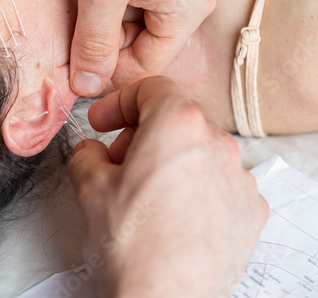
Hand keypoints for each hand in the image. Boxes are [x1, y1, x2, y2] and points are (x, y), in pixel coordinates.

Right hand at [68, 77, 268, 297]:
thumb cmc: (130, 246)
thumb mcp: (88, 188)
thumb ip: (85, 153)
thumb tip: (91, 151)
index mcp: (178, 125)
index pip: (151, 88)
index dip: (119, 102)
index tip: (104, 122)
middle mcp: (217, 144)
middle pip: (174, 119)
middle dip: (139, 135)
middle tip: (116, 163)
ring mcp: (238, 178)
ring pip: (196, 151)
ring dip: (166, 160)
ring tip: (143, 194)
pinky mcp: (248, 210)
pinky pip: (216, 182)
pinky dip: (192, 186)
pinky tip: (171, 215)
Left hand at [69, 0, 216, 95]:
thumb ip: (94, 42)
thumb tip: (87, 85)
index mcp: (187, 11)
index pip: (144, 66)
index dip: (108, 73)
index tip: (77, 69)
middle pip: (142, 44)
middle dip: (106, 42)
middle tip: (77, 28)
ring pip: (137, 20)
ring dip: (107, 18)